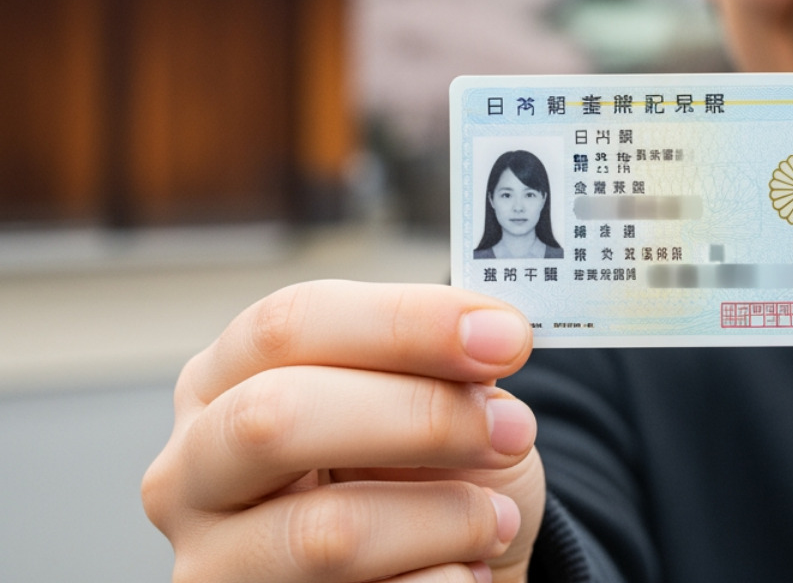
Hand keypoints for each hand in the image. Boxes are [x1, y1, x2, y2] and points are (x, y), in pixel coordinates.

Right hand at [142, 281, 545, 582]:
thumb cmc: (425, 475)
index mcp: (226, 379)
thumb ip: (447, 362)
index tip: (505, 337)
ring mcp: (214, 563)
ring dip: (446, 518)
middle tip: (512, 430)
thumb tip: (492, 335)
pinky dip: (443, 582)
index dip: (404, 322)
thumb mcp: (435, 400)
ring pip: (326, 533)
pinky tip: (465, 572)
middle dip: (419, 418)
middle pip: (275, 417)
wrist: (439, 576)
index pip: (290, 323)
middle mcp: (193, 470)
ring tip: (496, 518)